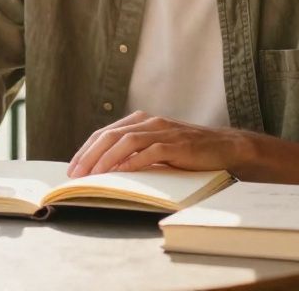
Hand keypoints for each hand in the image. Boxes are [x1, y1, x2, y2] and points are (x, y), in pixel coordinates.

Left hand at [67, 111, 242, 177]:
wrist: (225, 148)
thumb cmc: (189, 152)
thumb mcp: (157, 148)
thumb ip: (135, 152)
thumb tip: (106, 169)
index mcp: (141, 121)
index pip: (105, 133)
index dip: (86, 150)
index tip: (73, 168)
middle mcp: (149, 123)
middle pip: (110, 136)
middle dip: (89, 156)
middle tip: (76, 175)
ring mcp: (163, 132)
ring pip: (126, 142)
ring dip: (106, 160)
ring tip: (93, 176)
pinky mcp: (177, 144)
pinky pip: (150, 152)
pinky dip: (133, 162)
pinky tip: (121, 173)